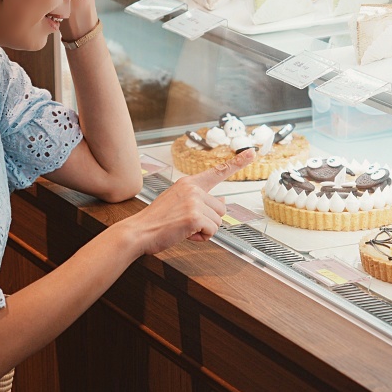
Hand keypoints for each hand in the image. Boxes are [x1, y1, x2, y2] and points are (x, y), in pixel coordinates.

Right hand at [126, 149, 255, 255]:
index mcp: (188, 183)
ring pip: (218, 221)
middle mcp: (193, 188)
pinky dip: (201, 237)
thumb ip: (201, 201)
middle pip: (221, 208)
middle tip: (187, 223)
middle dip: (209, 220)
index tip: (252, 153)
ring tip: (184, 228)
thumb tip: (223, 202)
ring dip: (205, 230)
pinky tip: (186, 234)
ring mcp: (194, 201)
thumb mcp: (179, 204)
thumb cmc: (157, 221)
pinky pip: (212, 231)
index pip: (217, 171)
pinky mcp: (194, 216)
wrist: (139, 231)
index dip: (237, 163)